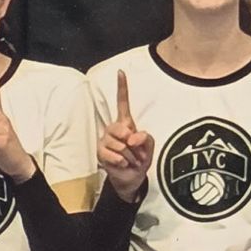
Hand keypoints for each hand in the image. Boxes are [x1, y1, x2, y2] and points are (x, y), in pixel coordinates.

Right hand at [98, 69, 154, 203]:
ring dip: (129, 156)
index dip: (122, 88)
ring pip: (118, 144)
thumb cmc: (140, 160)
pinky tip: (122, 164)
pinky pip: (113, 154)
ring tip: (130, 160)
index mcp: (126, 123)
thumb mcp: (150, 148)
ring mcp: (105, 140)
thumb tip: (131, 137)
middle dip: (131, 142)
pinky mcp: (100, 152)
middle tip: (135, 152)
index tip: (121, 72)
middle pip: (119, 128)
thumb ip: (146, 138)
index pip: (122, 103)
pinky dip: (121, 162)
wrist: (132, 179)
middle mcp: (113, 129)